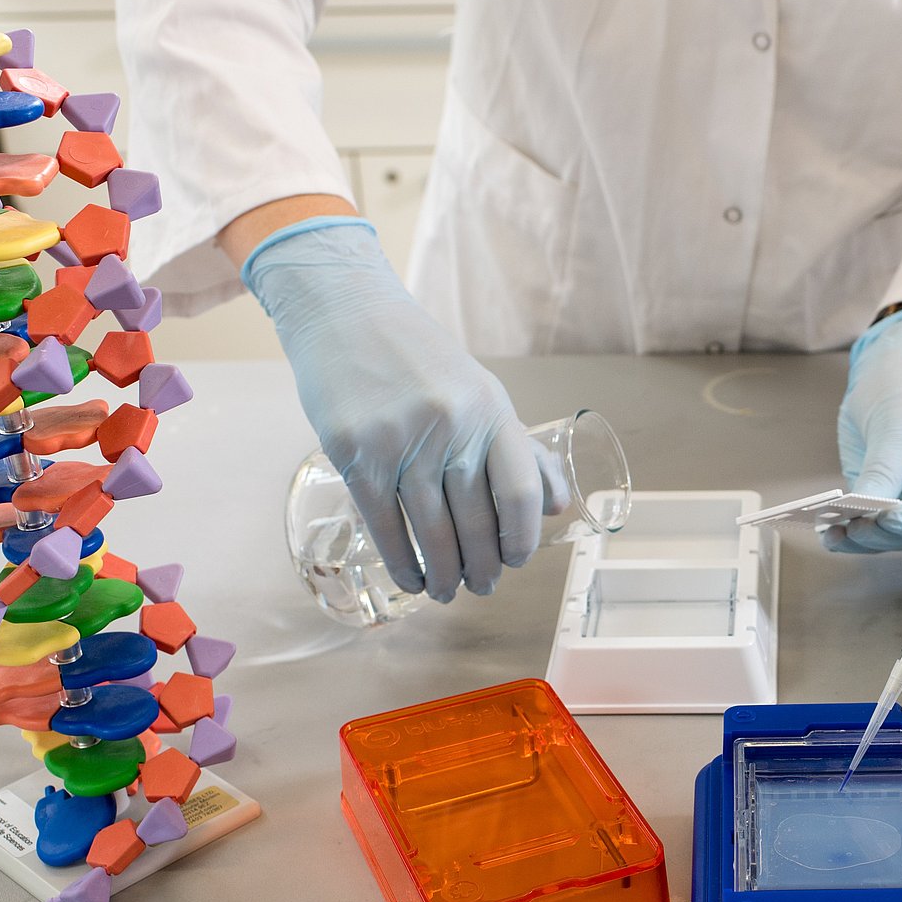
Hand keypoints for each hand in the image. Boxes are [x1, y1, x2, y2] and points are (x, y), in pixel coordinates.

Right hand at [244, 219, 554, 601]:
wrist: (345, 310)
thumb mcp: (480, 391)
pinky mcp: (356, 452)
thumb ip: (518, 448)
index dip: (521, 537)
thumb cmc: (418, 358)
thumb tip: (555, 506)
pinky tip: (409, 578)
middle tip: (481, 588)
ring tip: (445, 591)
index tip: (517, 560)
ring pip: (430, 531)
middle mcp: (452, 427)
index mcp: (491, 411)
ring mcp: (402, 440)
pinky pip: (383, 524)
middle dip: (481, 567)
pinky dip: (400, 560)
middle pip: (475, 521)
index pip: (520, 491)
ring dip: (441, 573)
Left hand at [824, 305, 901, 553]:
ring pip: (889, 537)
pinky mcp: (880, 503)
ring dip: (861, 538)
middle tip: (856, 526)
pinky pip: (867, 526)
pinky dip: (847, 533)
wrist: (890, 374)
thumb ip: (885, 473)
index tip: (891, 519)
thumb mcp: (900, 431)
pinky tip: (827, 533)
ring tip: (834, 531)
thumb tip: (865, 512)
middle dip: (885, 534)